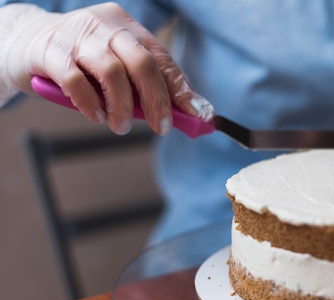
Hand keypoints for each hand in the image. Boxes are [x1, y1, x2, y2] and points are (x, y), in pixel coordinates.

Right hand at [3, 3, 212, 134]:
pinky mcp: (50, 51)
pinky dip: (90, 103)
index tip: (198, 115)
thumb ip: (146, 89)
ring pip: (112, 71)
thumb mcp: (117, 70)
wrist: (24, 43)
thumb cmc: (79, 62)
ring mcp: (77, 36)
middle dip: (157, 100)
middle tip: (161, 128)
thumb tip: (188, 115)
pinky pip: (76, 80)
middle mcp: (106, 27)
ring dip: (122, 106)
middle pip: (142, 63)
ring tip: (120, 126)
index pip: (163, 59)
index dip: (182, 89)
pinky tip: (96, 116)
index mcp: (128, 29)